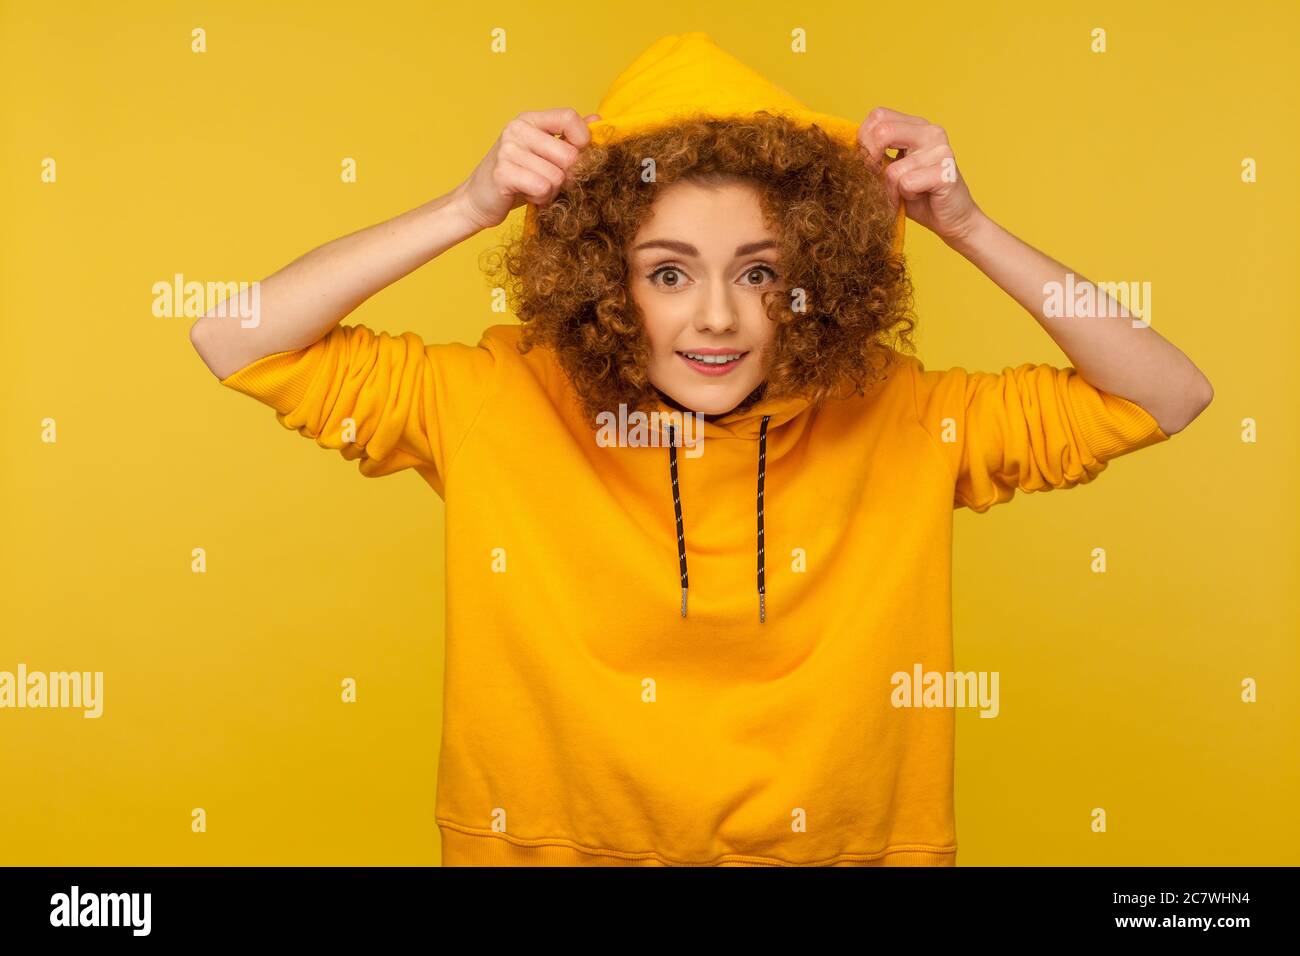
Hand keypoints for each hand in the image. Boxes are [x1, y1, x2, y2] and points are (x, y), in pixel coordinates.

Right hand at [455, 108, 601, 230]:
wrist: (477, 200)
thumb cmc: (516, 178)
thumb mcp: (543, 154)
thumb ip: (568, 137)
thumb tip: (598, 121)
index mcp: (530, 120)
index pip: (569, 117)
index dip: (583, 140)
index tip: (577, 157)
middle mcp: (517, 129)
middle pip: (569, 155)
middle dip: (567, 176)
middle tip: (549, 181)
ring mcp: (508, 150)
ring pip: (558, 177)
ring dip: (551, 191)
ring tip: (533, 188)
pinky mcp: (503, 172)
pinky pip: (543, 188)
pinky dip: (540, 199)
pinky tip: (526, 194)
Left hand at [856, 107, 983, 246]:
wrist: (952, 219)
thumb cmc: (918, 195)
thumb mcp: (890, 170)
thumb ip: (875, 154)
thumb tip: (846, 150)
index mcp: (916, 126)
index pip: (877, 117)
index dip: (863, 141)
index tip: (867, 164)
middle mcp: (931, 131)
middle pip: (882, 132)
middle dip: (870, 162)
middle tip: (876, 180)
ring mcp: (941, 150)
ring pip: (892, 169)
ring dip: (891, 189)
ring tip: (908, 192)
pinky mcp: (946, 171)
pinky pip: (907, 183)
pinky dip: (906, 196)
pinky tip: (920, 196)